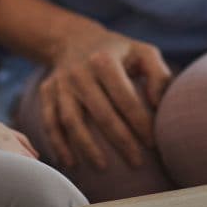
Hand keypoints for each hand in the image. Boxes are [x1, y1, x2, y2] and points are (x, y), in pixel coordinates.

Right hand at [40, 23, 171, 169]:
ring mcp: (60, 82)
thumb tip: (157, 104)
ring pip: (71, 120)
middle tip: (136, 162)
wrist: (75, 39)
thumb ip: (159, 75)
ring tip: (103, 168)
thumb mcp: (143, 52)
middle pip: (100, 113)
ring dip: (86, 147)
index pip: (125, 97)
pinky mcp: (47, 91)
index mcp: (104, 60)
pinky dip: (58, 144)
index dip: (140, 123)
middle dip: (120, 141)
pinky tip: (70, 163)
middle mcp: (79, 71)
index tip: (153, 144)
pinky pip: (50, 121)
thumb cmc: (118, 52)